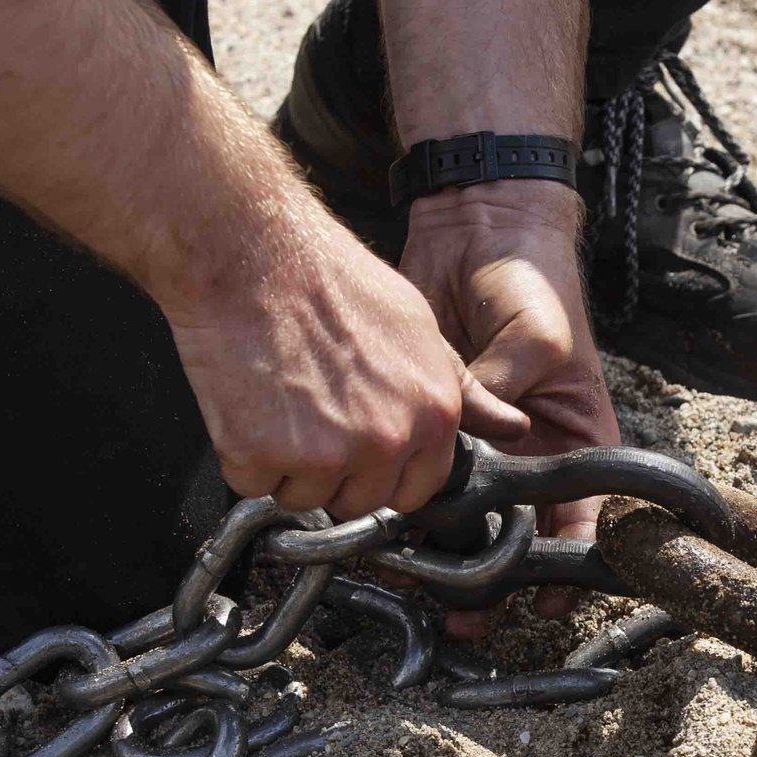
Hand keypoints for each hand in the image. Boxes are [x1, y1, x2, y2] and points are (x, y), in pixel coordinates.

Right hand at [165, 203, 528, 519]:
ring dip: (285, 465)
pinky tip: (249, 404)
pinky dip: (242, 455)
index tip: (361, 453)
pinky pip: (253, 483)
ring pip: (303, 497)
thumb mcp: (423, 330)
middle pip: (359, 502)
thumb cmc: (334, 282)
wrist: (258, 254)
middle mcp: (387, 440)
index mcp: (433, 414)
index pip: (417, 490)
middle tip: (310, 416)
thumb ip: (463, 389)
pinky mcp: (262, 454)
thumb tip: (514, 426)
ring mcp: (325, 453)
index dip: (384, 475)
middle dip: (334, 473)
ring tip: (280, 401)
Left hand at [402, 181, 616, 619]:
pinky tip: (383, 532)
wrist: (475, 229)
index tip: (547, 602)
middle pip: (516, 532)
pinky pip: (417, 477)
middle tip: (467, 611)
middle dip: (494, 576)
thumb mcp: (538, 338)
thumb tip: (471, 437)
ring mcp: (477, 443)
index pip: (582, 516)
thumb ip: (505, 392)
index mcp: (574, 437)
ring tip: (421, 583)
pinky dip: (403, 506)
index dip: (569, 563)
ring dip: (444, 552)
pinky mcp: (430, 426)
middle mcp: (528, 452)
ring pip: (463, 516)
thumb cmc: (533, 280)